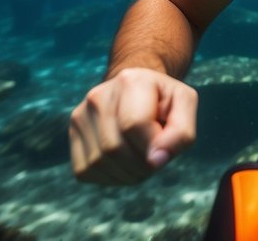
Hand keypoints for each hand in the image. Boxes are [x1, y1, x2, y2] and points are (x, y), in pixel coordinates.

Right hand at [69, 67, 197, 183]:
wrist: (137, 91)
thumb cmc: (164, 100)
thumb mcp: (185, 105)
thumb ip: (181, 132)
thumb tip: (156, 160)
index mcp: (130, 80)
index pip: (134, 125)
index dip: (153, 147)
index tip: (165, 153)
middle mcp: (99, 95)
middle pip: (114, 147)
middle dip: (140, 164)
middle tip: (153, 157)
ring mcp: (81, 115)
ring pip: (98, 162)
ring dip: (126, 173)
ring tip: (140, 158)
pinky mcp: (72, 135)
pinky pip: (86, 170)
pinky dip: (109, 177)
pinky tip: (123, 164)